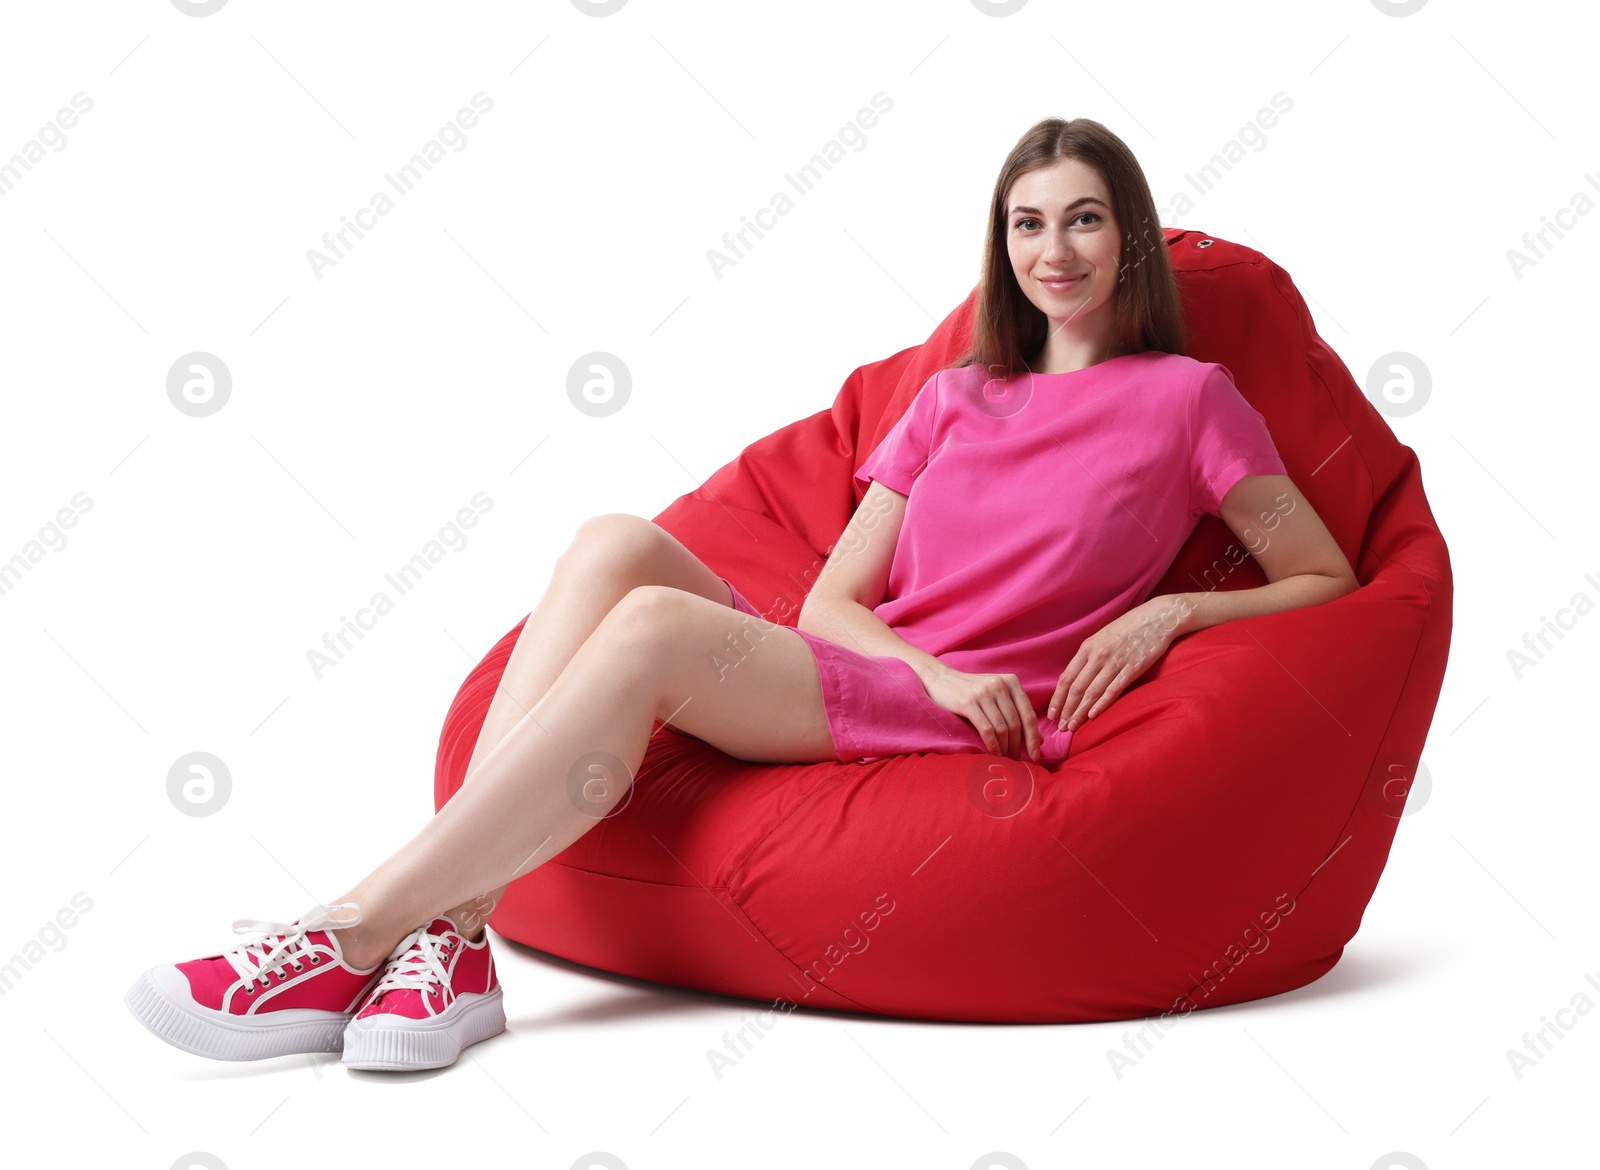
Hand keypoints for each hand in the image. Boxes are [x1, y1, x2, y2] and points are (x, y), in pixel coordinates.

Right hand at [918, 665, 1041, 761]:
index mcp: (1011, 682)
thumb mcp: (997, 697)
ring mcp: (983, 693)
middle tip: (1017, 762)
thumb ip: (1017, 713)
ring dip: (1005, 749)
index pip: (1028, 715)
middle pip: (1016, 724)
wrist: (940, 680)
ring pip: (1002, 728)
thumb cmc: (971, 691)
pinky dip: (992, 746)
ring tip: (1004, 760)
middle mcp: (999, 685)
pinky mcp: (968, 702)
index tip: (1036, 756)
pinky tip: (993, 754)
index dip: (1033, 738)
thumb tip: (1040, 740)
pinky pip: (986, 730)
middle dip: (1018, 747)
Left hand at [1047, 594, 1192, 731]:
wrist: (1157, 618)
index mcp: (1087, 647)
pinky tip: (1092, 717)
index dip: (1057, 698)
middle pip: (1076, 688)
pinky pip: (1113, 690)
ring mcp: (1115, 662)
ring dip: (1080, 712)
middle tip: (1060, 727)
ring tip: (1072, 727)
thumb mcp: (1101, 637)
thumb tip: (1075, 678)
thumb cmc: (1128, 628)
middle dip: (1066, 710)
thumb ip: (1088, 656)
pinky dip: (1101, 705)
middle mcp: (1098, 655)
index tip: (1051, 714)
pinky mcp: (1132, 669)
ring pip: (1092, 692)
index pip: (1066, 678)